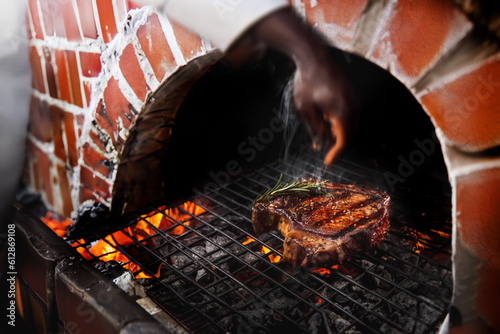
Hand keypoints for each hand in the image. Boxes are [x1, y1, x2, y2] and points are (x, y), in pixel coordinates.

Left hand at [292, 49, 354, 164]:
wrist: (314, 55)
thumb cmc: (307, 80)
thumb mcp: (304, 108)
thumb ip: (314, 127)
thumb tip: (319, 141)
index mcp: (342, 112)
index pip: (343, 142)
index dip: (336, 155)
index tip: (328, 163)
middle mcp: (353, 106)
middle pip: (350, 135)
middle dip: (338, 145)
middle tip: (326, 152)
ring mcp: (354, 99)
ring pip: (351, 125)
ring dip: (340, 133)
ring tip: (325, 134)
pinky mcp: (352, 93)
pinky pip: (350, 114)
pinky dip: (341, 122)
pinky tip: (327, 119)